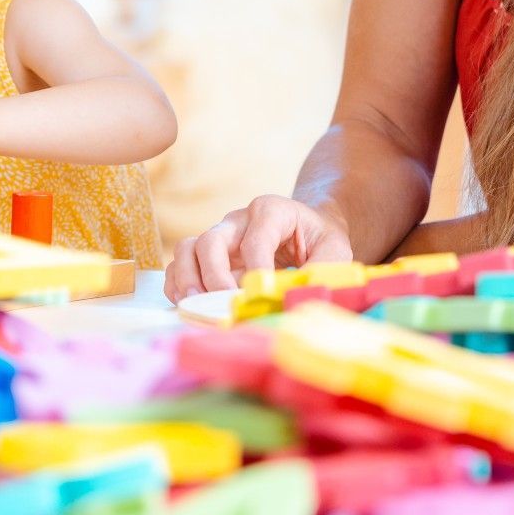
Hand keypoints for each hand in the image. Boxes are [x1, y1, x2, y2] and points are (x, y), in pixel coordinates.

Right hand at [164, 195, 353, 301]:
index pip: (256, 239)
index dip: (256, 268)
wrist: (307, 229)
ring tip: (196, 304)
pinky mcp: (207, 255)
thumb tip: (296, 299)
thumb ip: (323, 271)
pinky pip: (181, 264)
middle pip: (211, 240)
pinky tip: (189, 304)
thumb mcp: (335, 250)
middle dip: (214, 274)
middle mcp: (238, 220)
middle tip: (224, 302)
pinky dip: (178, 284)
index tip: (260, 293)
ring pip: (187, 248)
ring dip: (187, 279)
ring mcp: (219, 236)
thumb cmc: (320, 240)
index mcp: (270, 211)